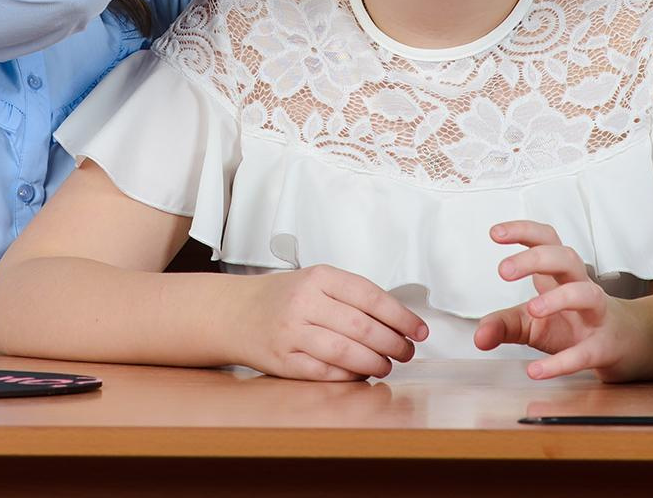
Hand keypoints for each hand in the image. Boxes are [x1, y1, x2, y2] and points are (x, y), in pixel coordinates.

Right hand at [230, 263, 427, 380]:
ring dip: (374, 363)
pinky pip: (326, 373)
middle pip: (362, 327)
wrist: (234, 312)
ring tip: (386, 364)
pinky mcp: (283, 361)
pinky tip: (359, 373)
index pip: (370, 296)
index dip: (401, 316)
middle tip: (406, 351)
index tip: (419, 330)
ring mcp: (291, 332)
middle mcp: (304, 302)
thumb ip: (352, 296)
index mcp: (318, 277)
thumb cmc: (282, 298)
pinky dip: (349, 376)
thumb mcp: (315, 281)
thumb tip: (398, 322)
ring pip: (346, 352)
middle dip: (393, 343)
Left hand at [474, 221, 652, 381]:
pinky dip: (561, 361)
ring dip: (558, 299)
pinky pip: (586, 352)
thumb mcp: (533, 323)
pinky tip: (536, 370)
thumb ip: (504, 325)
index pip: (546, 240)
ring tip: (531, 309)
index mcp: (560, 276)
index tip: (495, 232)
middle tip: (503, 270)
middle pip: (566, 258)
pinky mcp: (604, 347)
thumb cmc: (573, 325)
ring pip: (586, 294)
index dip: (523, 231)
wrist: (625, 345)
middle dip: (535, 259)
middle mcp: (581, 287)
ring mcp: (596, 316)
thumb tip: (478, 337)